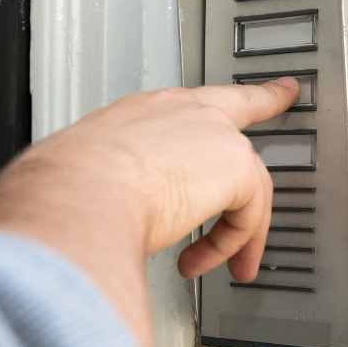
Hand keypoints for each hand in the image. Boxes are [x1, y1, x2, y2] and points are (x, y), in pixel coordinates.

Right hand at [0, 78, 298, 346]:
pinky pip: (248, 213)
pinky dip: (231, 245)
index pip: (188, 102)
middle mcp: (179, 113)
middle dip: (265, 100)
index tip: (243, 82)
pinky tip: (203, 263)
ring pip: (246, 180)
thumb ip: (108, 189)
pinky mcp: (234, 165)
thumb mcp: (89, 179)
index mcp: (140, 115)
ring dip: (239, 229)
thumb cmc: (64, 190)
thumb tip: (95, 221)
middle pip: (237, 105)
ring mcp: (210, 133)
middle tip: (282, 94)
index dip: (216, 95)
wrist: (74, 193)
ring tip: (229, 264)